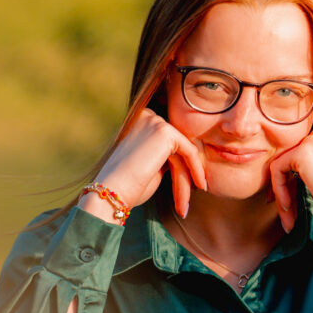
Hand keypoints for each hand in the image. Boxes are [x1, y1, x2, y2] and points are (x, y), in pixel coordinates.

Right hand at [86, 109, 207, 220]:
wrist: (112, 191)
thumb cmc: (127, 186)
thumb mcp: (149, 165)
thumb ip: (164, 156)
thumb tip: (185, 157)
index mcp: (138, 121)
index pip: (168, 142)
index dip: (181, 164)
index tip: (189, 183)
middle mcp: (146, 116)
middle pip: (176, 147)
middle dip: (186, 172)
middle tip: (193, 193)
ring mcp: (154, 121)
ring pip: (183, 150)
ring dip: (189, 175)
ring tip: (193, 196)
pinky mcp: (164, 131)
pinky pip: (188, 150)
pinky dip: (196, 168)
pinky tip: (200, 184)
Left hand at [268, 128, 312, 238]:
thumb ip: (306, 172)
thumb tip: (281, 177)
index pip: (297, 158)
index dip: (290, 184)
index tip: (290, 205)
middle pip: (287, 161)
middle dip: (284, 190)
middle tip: (288, 214)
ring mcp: (312, 140)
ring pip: (280, 166)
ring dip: (281, 195)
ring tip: (288, 219)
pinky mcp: (302, 152)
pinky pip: (277, 170)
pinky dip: (279, 191)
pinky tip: (289, 208)